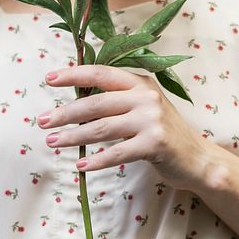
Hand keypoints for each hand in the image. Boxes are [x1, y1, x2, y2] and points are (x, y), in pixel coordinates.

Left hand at [38, 65, 208, 189]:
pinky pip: (117, 152)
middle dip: (65, 113)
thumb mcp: (142, 108)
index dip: (73, 74)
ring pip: (102, 128)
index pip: (101, 72)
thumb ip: (116, 100)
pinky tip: (80, 166)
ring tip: (53, 142)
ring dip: (73, 137)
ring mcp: (152, 119)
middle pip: (96, 103)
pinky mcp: (155, 143)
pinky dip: (96, 161)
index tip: (49, 79)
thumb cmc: (161, 133)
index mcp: (140, 82)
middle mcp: (146, 97)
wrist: (196, 158)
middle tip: (42, 121)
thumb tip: (74, 103)